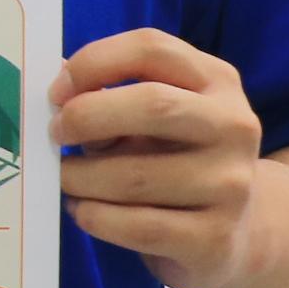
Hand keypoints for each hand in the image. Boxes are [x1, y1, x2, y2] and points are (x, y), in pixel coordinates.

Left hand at [49, 29, 261, 287]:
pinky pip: (137, 226)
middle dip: (87, 116)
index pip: (152, 48)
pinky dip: (94, 216)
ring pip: (135, 176)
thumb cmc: (172, 159)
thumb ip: (109, 95)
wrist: (233, 232)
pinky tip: (83, 209)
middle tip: (54, 132)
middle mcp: (234, 127)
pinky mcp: (215, 239)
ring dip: (80, 177)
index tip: (57, 90)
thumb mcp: (151, 118)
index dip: (94, 62)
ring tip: (64, 178)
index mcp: (217, 81)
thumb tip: (56, 83)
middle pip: (154, 104)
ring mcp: (230, 185)